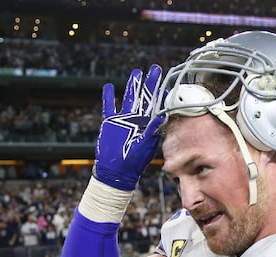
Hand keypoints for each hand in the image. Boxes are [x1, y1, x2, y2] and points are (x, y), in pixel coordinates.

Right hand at [94, 65, 163, 190]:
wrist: (117, 170)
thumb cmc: (134, 160)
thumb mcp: (146, 144)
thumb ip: (153, 129)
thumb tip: (163, 115)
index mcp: (148, 124)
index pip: (156, 104)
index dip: (161, 92)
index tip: (167, 80)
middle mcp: (138, 119)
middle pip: (145, 96)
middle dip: (150, 83)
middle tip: (155, 68)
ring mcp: (124, 119)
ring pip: (129, 98)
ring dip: (133, 86)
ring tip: (137, 73)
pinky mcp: (110, 122)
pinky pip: (109, 106)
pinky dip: (108, 97)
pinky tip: (109, 87)